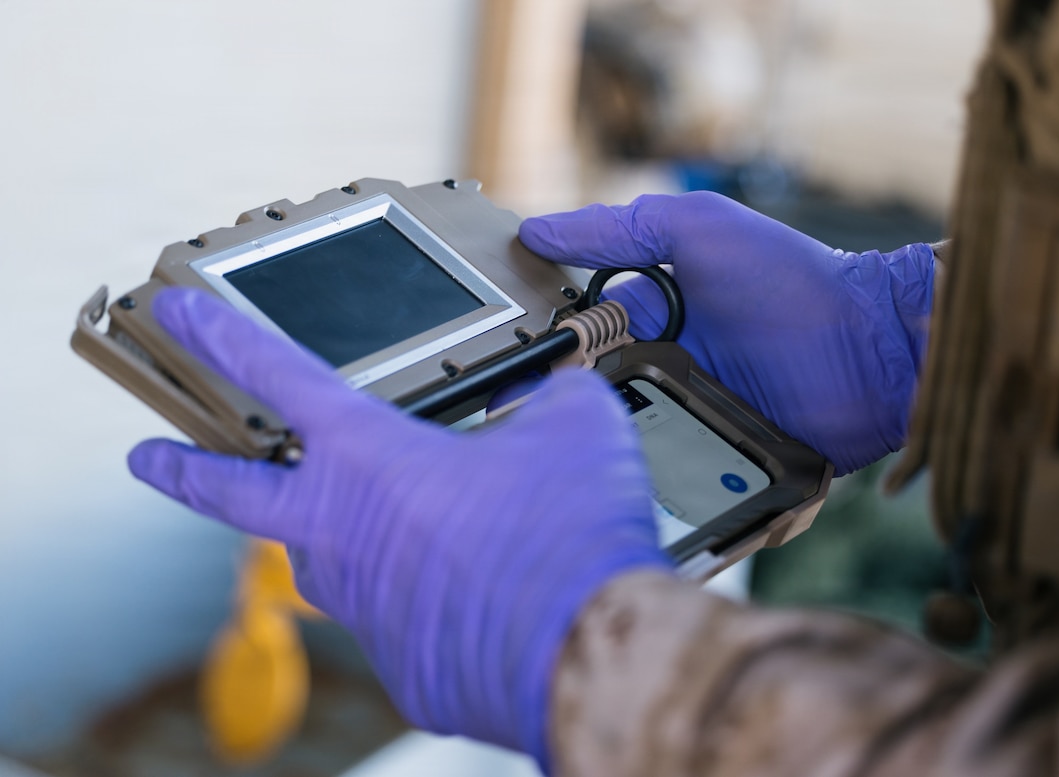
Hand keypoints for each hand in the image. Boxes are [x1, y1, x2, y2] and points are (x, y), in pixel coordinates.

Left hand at [128, 288, 669, 767]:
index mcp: (370, 456)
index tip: (177, 313)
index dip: (221, 335)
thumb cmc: (568, 534)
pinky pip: (403, 614)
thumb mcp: (571, 423)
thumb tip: (540, 400)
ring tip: (381, 525)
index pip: (275, 375)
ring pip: (329, 561)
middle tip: (149, 459)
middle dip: (186, 471)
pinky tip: (471, 587)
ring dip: (340, 539)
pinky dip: (427, 593)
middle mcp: (344, 530)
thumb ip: (541, 396)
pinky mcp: (402, 660)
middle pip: (236, 494)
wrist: (590, 646)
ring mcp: (363, 603)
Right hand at [519, 192, 935, 474]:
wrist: (873, 346)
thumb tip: (533, 232)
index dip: (541, 358)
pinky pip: (678, 487)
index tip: (506, 376)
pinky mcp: (721, 465)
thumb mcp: (699, 229)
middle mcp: (665, 369)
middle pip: (595, 403)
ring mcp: (692, 418)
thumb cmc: (789, 278)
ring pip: (628, 451)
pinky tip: (639, 499)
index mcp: (651, 317)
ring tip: (586, 476)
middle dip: (569, 420)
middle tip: (539, 436)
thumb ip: (619, 228)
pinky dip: (662, 494)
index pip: (577, 342)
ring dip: (610, 462)